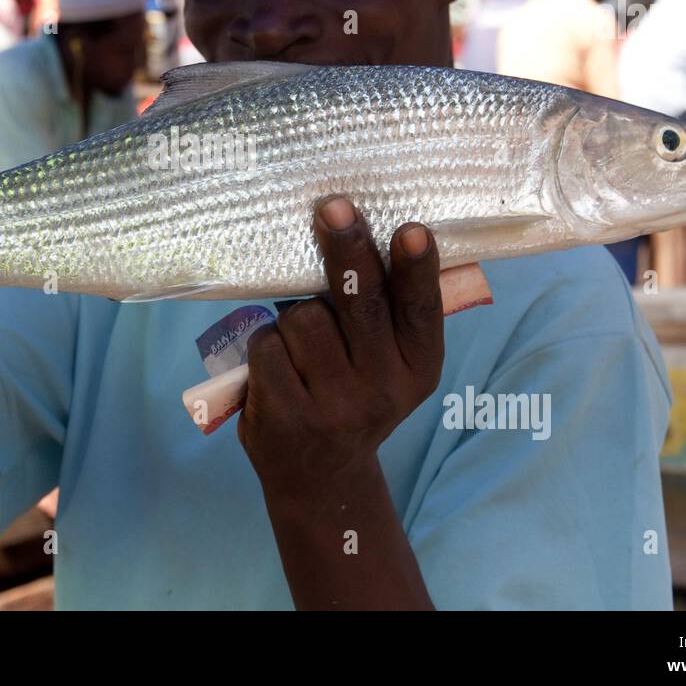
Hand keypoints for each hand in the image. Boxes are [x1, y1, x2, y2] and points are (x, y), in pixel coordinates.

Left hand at [238, 196, 444, 497]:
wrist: (321, 477)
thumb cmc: (354, 394)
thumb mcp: (393, 365)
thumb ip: (394, 313)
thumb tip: (384, 230)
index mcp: (417, 366)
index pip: (420, 309)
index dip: (415, 268)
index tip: (410, 230)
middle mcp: (383, 388)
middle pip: (362, 304)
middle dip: (346, 250)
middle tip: (333, 208)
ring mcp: (334, 406)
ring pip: (303, 317)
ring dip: (293, 315)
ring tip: (301, 342)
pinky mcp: (287, 415)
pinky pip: (267, 345)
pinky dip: (266, 344)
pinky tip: (278, 366)